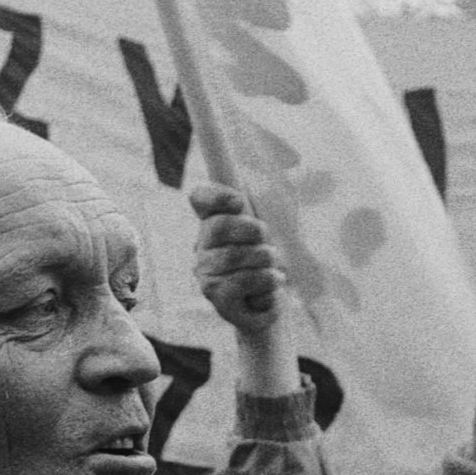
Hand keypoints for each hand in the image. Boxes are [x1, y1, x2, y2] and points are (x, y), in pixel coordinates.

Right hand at [189, 184, 284, 336]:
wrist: (271, 307)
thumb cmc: (270, 264)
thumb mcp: (273, 228)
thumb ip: (263, 200)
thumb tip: (263, 167)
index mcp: (215, 223)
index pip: (202, 198)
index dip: (217, 195)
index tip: (240, 202)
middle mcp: (202, 245)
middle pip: (223, 225)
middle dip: (255, 233)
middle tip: (267, 245)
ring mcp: (205, 271)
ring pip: (240, 254)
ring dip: (268, 261)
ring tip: (272, 269)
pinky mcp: (215, 296)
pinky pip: (245, 279)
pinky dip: (268, 281)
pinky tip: (270, 285)